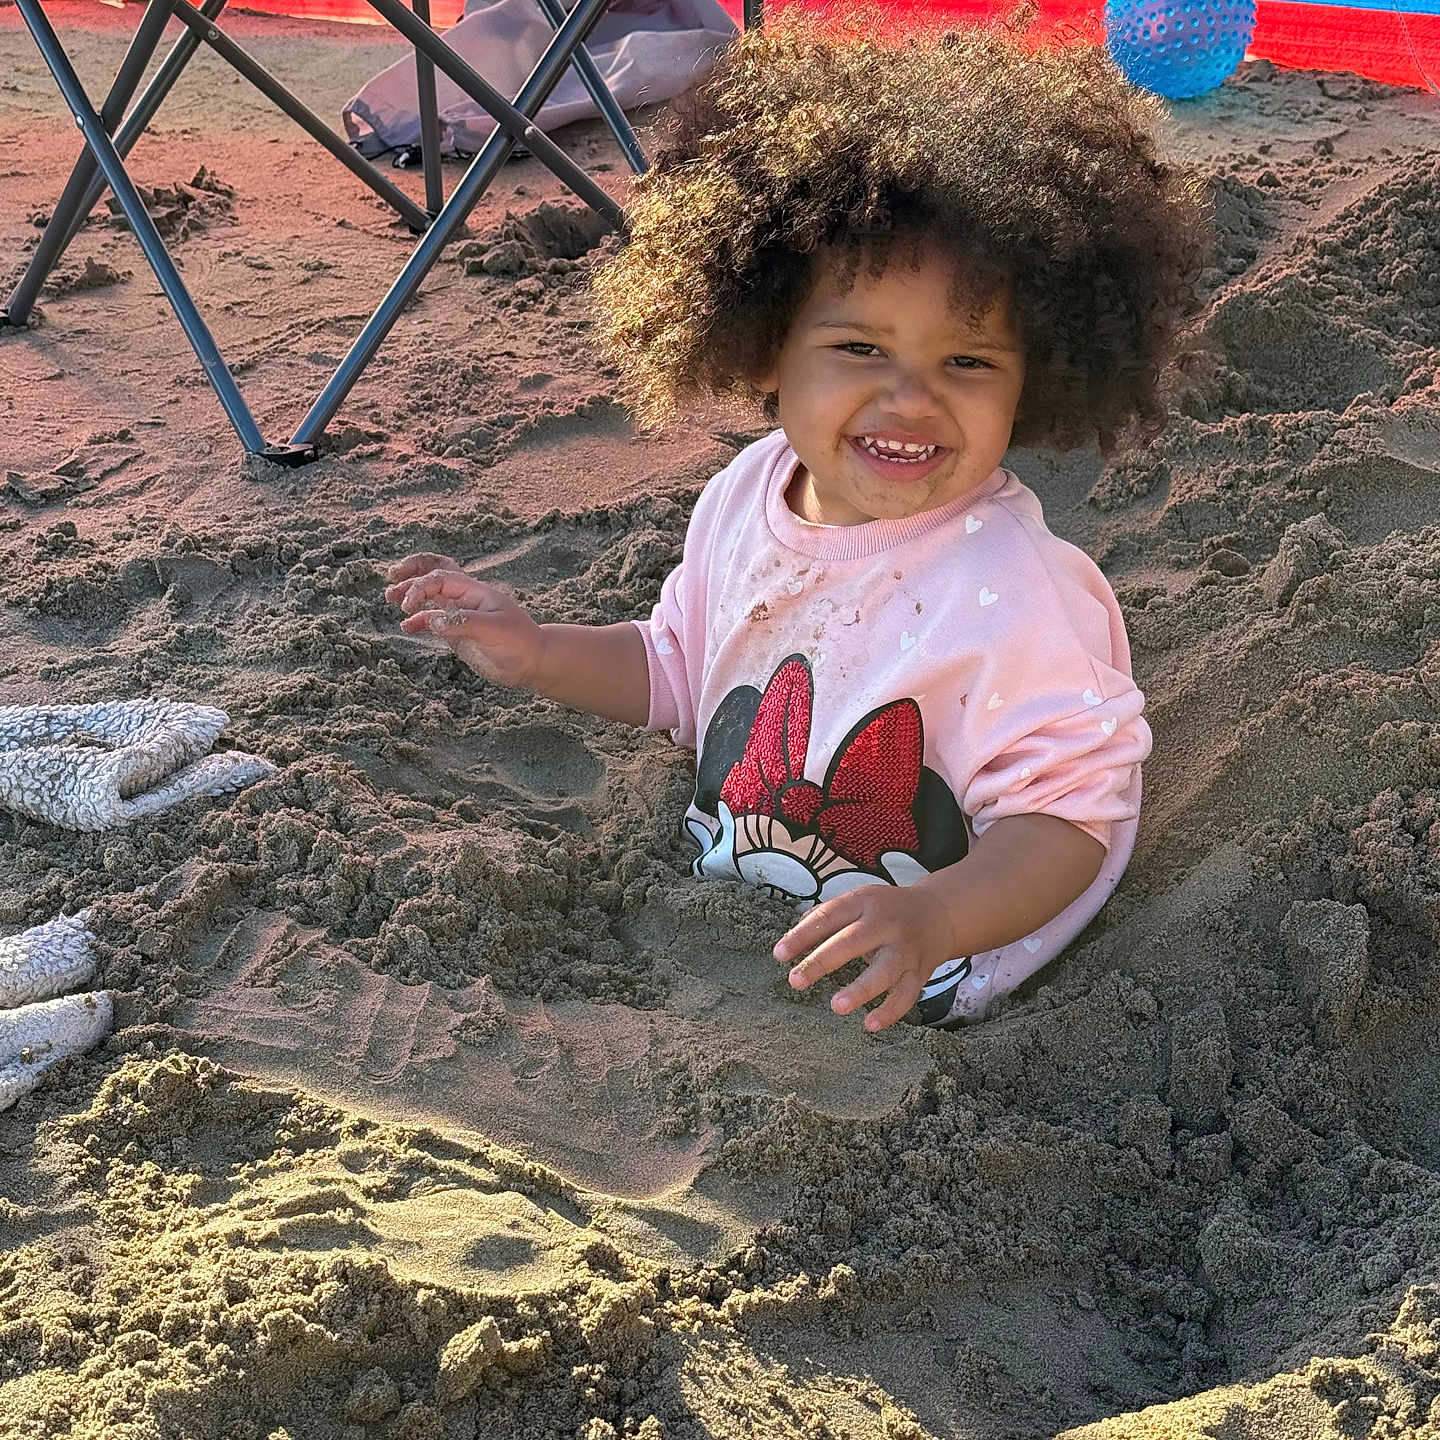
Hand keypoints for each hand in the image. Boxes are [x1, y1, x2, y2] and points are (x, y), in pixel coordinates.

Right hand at [385, 554, 545, 688]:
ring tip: (390, 598)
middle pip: (434, 575)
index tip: (407, 605)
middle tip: (391, 582)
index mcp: (475, 591)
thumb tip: (432, 620)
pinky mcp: (458, 632)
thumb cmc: (519, 642)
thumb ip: (463, 623)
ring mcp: (461, 614)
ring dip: (411, 594)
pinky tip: (406, 627)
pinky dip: (418, 621)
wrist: (532, 662)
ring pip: (431, 596)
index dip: (420, 586)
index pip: (441, 578)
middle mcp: (465, 598)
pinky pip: (433, 621)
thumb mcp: (494, 630)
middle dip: (412, 574)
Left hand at [773, 880, 958, 1031]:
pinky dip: (890, 1011)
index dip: (803, 934)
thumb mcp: (858, 900)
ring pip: (884, 971)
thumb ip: (826, 917)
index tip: (779, 954)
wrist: (939, 913)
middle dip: (822, 962)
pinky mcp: (919, 972)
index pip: (829, 916)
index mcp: (864, 902)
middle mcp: (886, 924)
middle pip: (852, 942)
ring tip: (837, 1006)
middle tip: (795, 981)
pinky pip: (906, 994)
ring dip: (861, 988)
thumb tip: (791, 939)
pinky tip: (870, 1024)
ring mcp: (904, 949)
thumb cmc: (886, 910)